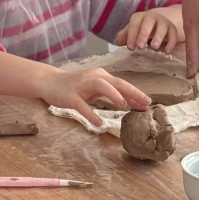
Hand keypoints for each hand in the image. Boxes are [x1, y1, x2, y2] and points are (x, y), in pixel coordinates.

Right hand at [35, 67, 150, 126]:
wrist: (50, 82)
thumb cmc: (75, 86)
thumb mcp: (95, 88)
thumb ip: (110, 93)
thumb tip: (130, 102)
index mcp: (101, 76)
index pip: (122, 84)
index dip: (136, 93)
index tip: (148, 103)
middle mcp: (93, 77)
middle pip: (116, 82)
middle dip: (132, 92)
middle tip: (145, 103)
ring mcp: (81, 85)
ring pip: (100, 86)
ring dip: (113, 95)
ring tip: (124, 106)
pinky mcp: (70, 95)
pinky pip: (82, 105)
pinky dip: (91, 114)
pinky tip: (99, 123)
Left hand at [114, 6, 184, 54]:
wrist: (160, 20)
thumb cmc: (143, 28)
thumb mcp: (134, 30)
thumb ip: (126, 35)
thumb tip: (117, 42)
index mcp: (140, 17)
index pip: (135, 24)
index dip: (132, 35)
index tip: (130, 47)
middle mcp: (152, 17)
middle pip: (148, 23)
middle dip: (144, 34)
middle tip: (140, 47)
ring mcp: (163, 22)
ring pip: (162, 27)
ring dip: (158, 37)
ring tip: (154, 47)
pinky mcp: (173, 28)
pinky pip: (173, 34)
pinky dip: (171, 42)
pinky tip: (167, 51)